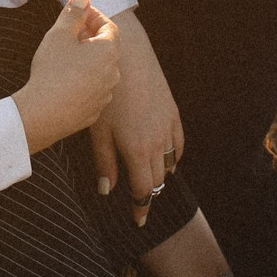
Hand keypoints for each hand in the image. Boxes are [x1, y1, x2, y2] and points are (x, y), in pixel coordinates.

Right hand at [10, 0, 120, 151]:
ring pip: (100, 69)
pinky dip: (83, 79)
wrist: (43, 114)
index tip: (78, 13)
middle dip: (90, 36)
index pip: (110, 27)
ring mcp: (105, 94)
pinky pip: (92, 88)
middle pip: (106, 47)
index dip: (95, 16)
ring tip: (65, 55)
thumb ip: (74, 12)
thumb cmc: (51, 70)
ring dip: (87, 59)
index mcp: (108, 51)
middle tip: (69, 31)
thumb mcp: (59, 34)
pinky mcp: (94, 110)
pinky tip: (63, 79)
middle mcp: (113, 73)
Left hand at [88, 10, 183, 225]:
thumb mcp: (98, 129)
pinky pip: (179, 142)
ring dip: (161, 175)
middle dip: (150, 194)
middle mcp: (158, 142)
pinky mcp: (172, 111)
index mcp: (137, 149)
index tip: (138, 221)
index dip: (141, 207)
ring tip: (150, 184)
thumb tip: (107, 190)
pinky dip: (174, 155)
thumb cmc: (105, 92)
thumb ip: (104, 162)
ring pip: (170, 162)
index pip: (144, 189)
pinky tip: (168, 160)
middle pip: (158, 179)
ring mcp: (168, 126)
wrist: (128, 55)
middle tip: (141, 205)